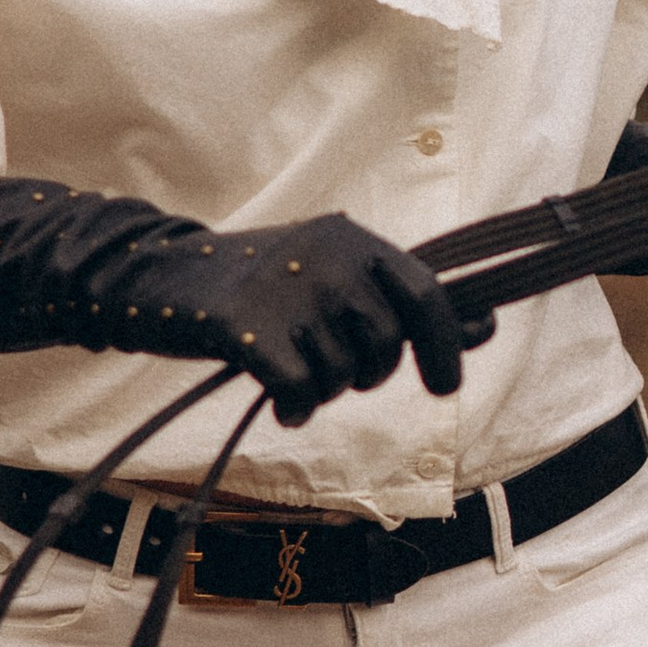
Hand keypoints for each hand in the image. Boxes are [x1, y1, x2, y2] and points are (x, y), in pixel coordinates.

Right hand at [0, 160, 491, 424]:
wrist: (159, 276)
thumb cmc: (258, 283)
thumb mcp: (332, 277)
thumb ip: (403, 299)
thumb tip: (488, 324)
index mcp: (355, 238)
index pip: (428, 297)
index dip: (447, 348)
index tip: (444, 386)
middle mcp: (329, 257)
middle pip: (384, 348)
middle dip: (364, 376)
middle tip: (331, 373)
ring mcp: (289, 289)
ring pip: (341, 375)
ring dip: (322, 390)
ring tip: (291, 371)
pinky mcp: (249, 326)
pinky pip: (300, 391)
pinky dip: (294, 407)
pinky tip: (281, 405)